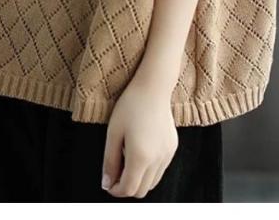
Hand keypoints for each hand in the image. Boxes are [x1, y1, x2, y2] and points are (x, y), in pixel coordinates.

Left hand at [101, 73, 178, 198]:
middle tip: (116, 172)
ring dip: (139, 179)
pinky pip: (160, 169)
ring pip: (152, 183)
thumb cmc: (130, 106)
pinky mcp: (172, 148)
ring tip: (128, 160)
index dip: (116, 190)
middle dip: (127, 187)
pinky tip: (141, 151)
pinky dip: (149, 170)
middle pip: (141, 191)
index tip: (108, 182)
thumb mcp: (113, 133)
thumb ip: (110, 161)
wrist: (153, 88)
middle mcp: (157, 159)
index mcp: (141, 156)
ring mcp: (167, 155)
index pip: (128, 189)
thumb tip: (106, 184)